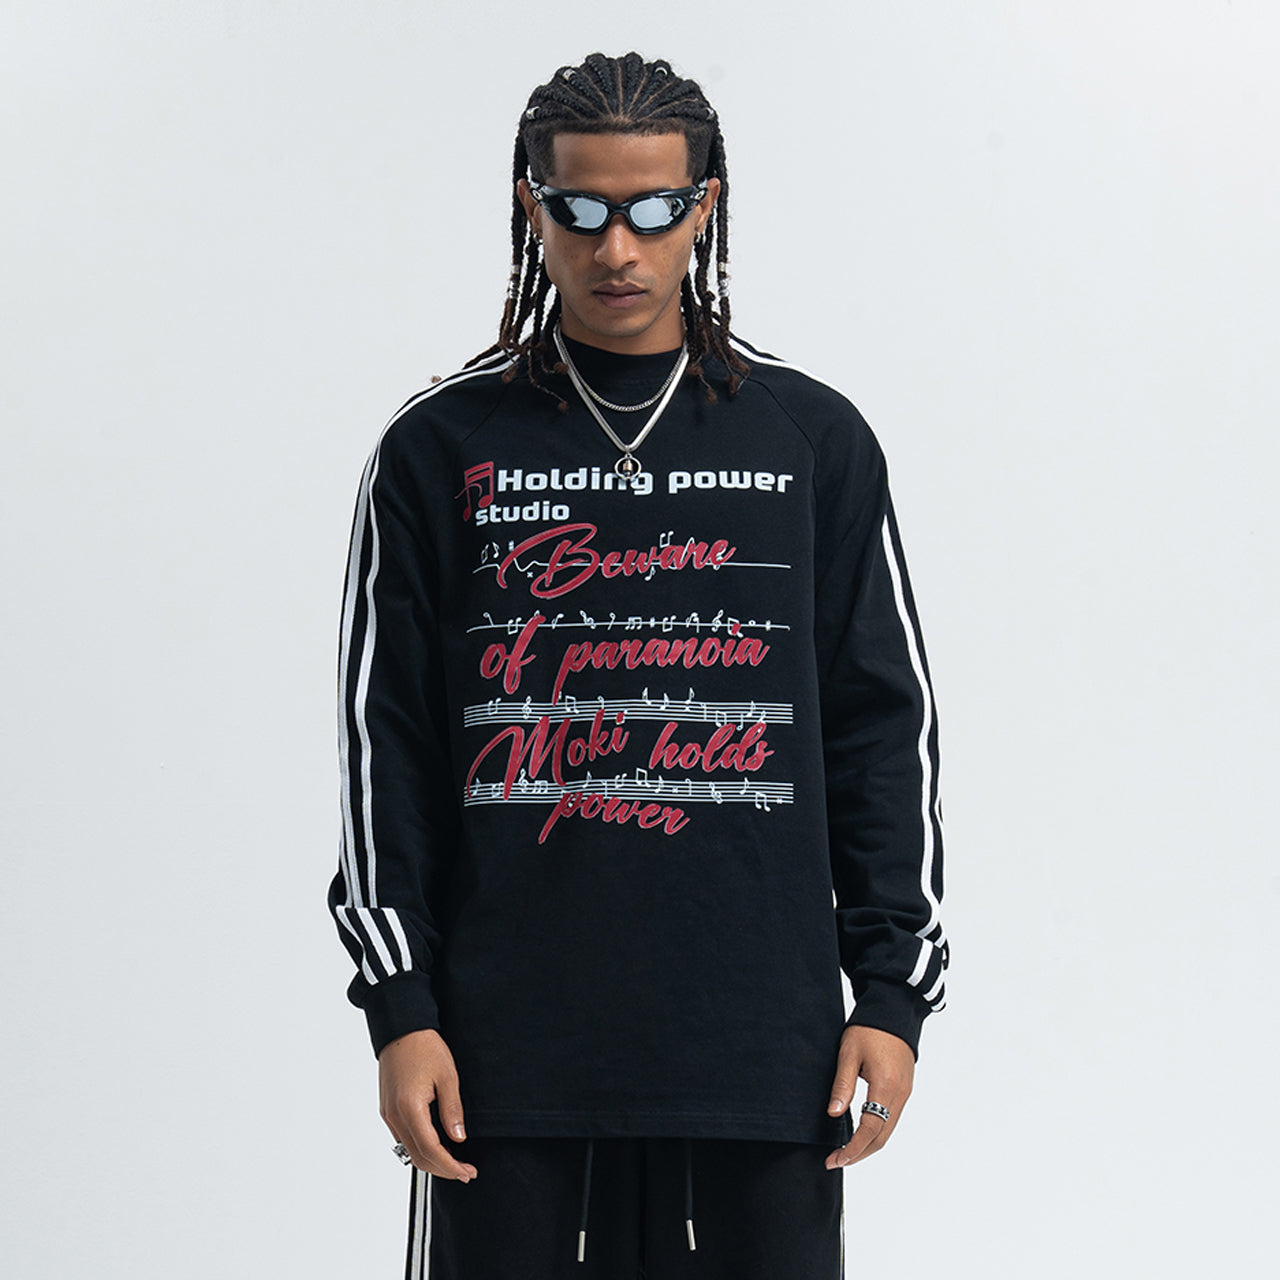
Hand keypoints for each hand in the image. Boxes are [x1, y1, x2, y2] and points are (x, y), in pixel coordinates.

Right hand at [379, 1028, 477, 1181]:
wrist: (401, 1029)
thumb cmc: (425, 1047)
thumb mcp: (448, 1076)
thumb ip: (452, 1110)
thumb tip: (459, 1139)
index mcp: (410, 1107)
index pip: (431, 1150)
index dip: (450, 1166)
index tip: (467, 1172)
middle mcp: (395, 1115)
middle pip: (418, 1157)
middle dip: (443, 1169)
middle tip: (465, 1172)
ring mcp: (388, 1114)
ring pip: (409, 1151)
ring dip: (431, 1161)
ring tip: (455, 1161)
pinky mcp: (387, 1109)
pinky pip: (403, 1138)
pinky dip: (420, 1147)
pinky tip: (437, 1144)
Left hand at [823, 1025, 913, 1169]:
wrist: (894, 1011)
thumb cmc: (869, 1029)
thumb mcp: (849, 1053)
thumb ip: (842, 1085)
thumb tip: (833, 1114)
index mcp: (886, 1086)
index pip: (870, 1129)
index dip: (853, 1148)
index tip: (835, 1159)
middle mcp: (900, 1094)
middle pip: (882, 1137)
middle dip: (859, 1153)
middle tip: (835, 1161)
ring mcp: (905, 1092)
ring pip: (888, 1130)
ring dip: (868, 1145)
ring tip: (845, 1152)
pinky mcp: (905, 1088)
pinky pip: (892, 1118)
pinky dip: (876, 1131)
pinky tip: (861, 1133)